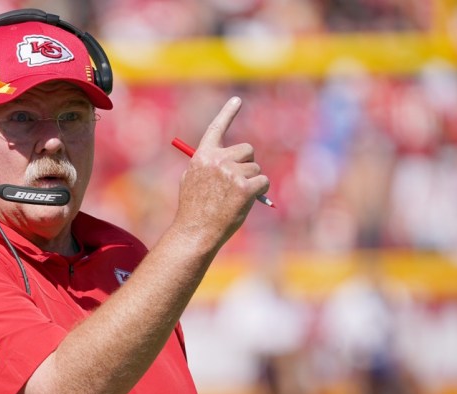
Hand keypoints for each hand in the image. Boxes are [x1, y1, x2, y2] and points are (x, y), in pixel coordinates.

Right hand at [174, 97, 269, 246]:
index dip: (228, 113)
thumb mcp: (192, 181)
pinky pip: (263, 182)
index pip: (217, 128)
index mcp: (203, 156)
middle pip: (247, 150)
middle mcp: (217, 160)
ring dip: (252, 182)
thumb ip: (208, 166)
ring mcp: (232, 173)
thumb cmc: (194, 209)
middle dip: (247, 164)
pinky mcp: (245, 187)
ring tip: (235, 198)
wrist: (196, 231)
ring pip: (256, 169)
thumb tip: (231, 160)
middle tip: (237, 183)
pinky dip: (260, 192)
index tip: (238, 99)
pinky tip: (245, 202)